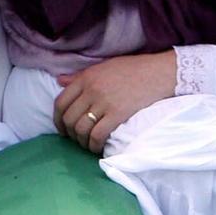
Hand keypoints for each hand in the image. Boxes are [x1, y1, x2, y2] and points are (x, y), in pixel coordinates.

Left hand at [53, 51, 177, 154]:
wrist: (158, 72)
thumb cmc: (132, 69)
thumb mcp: (102, 67)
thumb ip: (80, 76)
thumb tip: (60, 81)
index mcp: (85, 78)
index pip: (60, 102)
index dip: (57, 120)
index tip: (62, 129)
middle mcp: (91, 90)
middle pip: (69, 118)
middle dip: (69, 134)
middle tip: (76, 140)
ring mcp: (103, 102)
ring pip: (81, 129)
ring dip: (81, 141)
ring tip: (87, 144)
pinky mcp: (118, 114)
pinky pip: (97, 135)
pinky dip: (94, 144)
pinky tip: (97, 147)